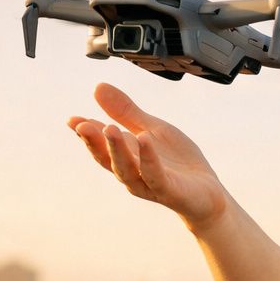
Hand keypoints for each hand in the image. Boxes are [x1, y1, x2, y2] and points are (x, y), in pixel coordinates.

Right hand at [68, 83, 230, 228]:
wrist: (207, 193)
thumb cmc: (176, 162)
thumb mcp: (150, 129)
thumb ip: (125, 112)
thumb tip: (97, 87)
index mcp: (126, 156)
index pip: (101, 144)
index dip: (86, 132)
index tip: (72, 120)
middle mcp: (132, 172)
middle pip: (108, 159)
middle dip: (94, 142)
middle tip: (82, 125)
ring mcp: (149, 183)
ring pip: (127, 169)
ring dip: (116, 149)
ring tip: (109, 128)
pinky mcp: (169, 190)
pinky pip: (155, 175)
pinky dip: (148, 158)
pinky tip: (143, 139)